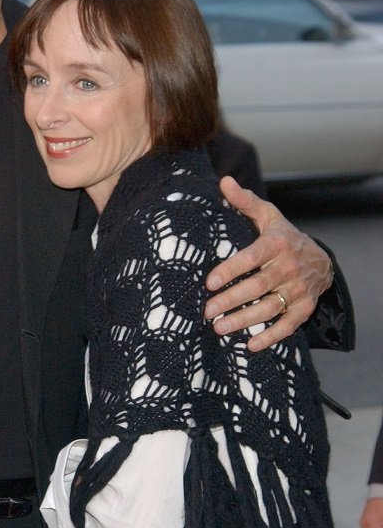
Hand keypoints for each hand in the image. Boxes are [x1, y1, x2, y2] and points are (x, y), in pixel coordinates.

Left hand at [204, 176, 332, 351]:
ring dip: (245, 321)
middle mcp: (289, 268)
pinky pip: (288, 325)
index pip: (252, 257)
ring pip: (270, 308)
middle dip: (231, 301)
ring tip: (219, 328)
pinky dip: (271, 336)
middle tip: (207, 311)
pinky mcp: (304, 308)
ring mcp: (298, 290)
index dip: (231, 270)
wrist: (321, 260)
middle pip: (257, 286)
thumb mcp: (268, 217)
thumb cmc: (284, 237)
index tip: (210, 282)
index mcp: (277, 244)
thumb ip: (244, 202)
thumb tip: (223, 182)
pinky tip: (251, 345)